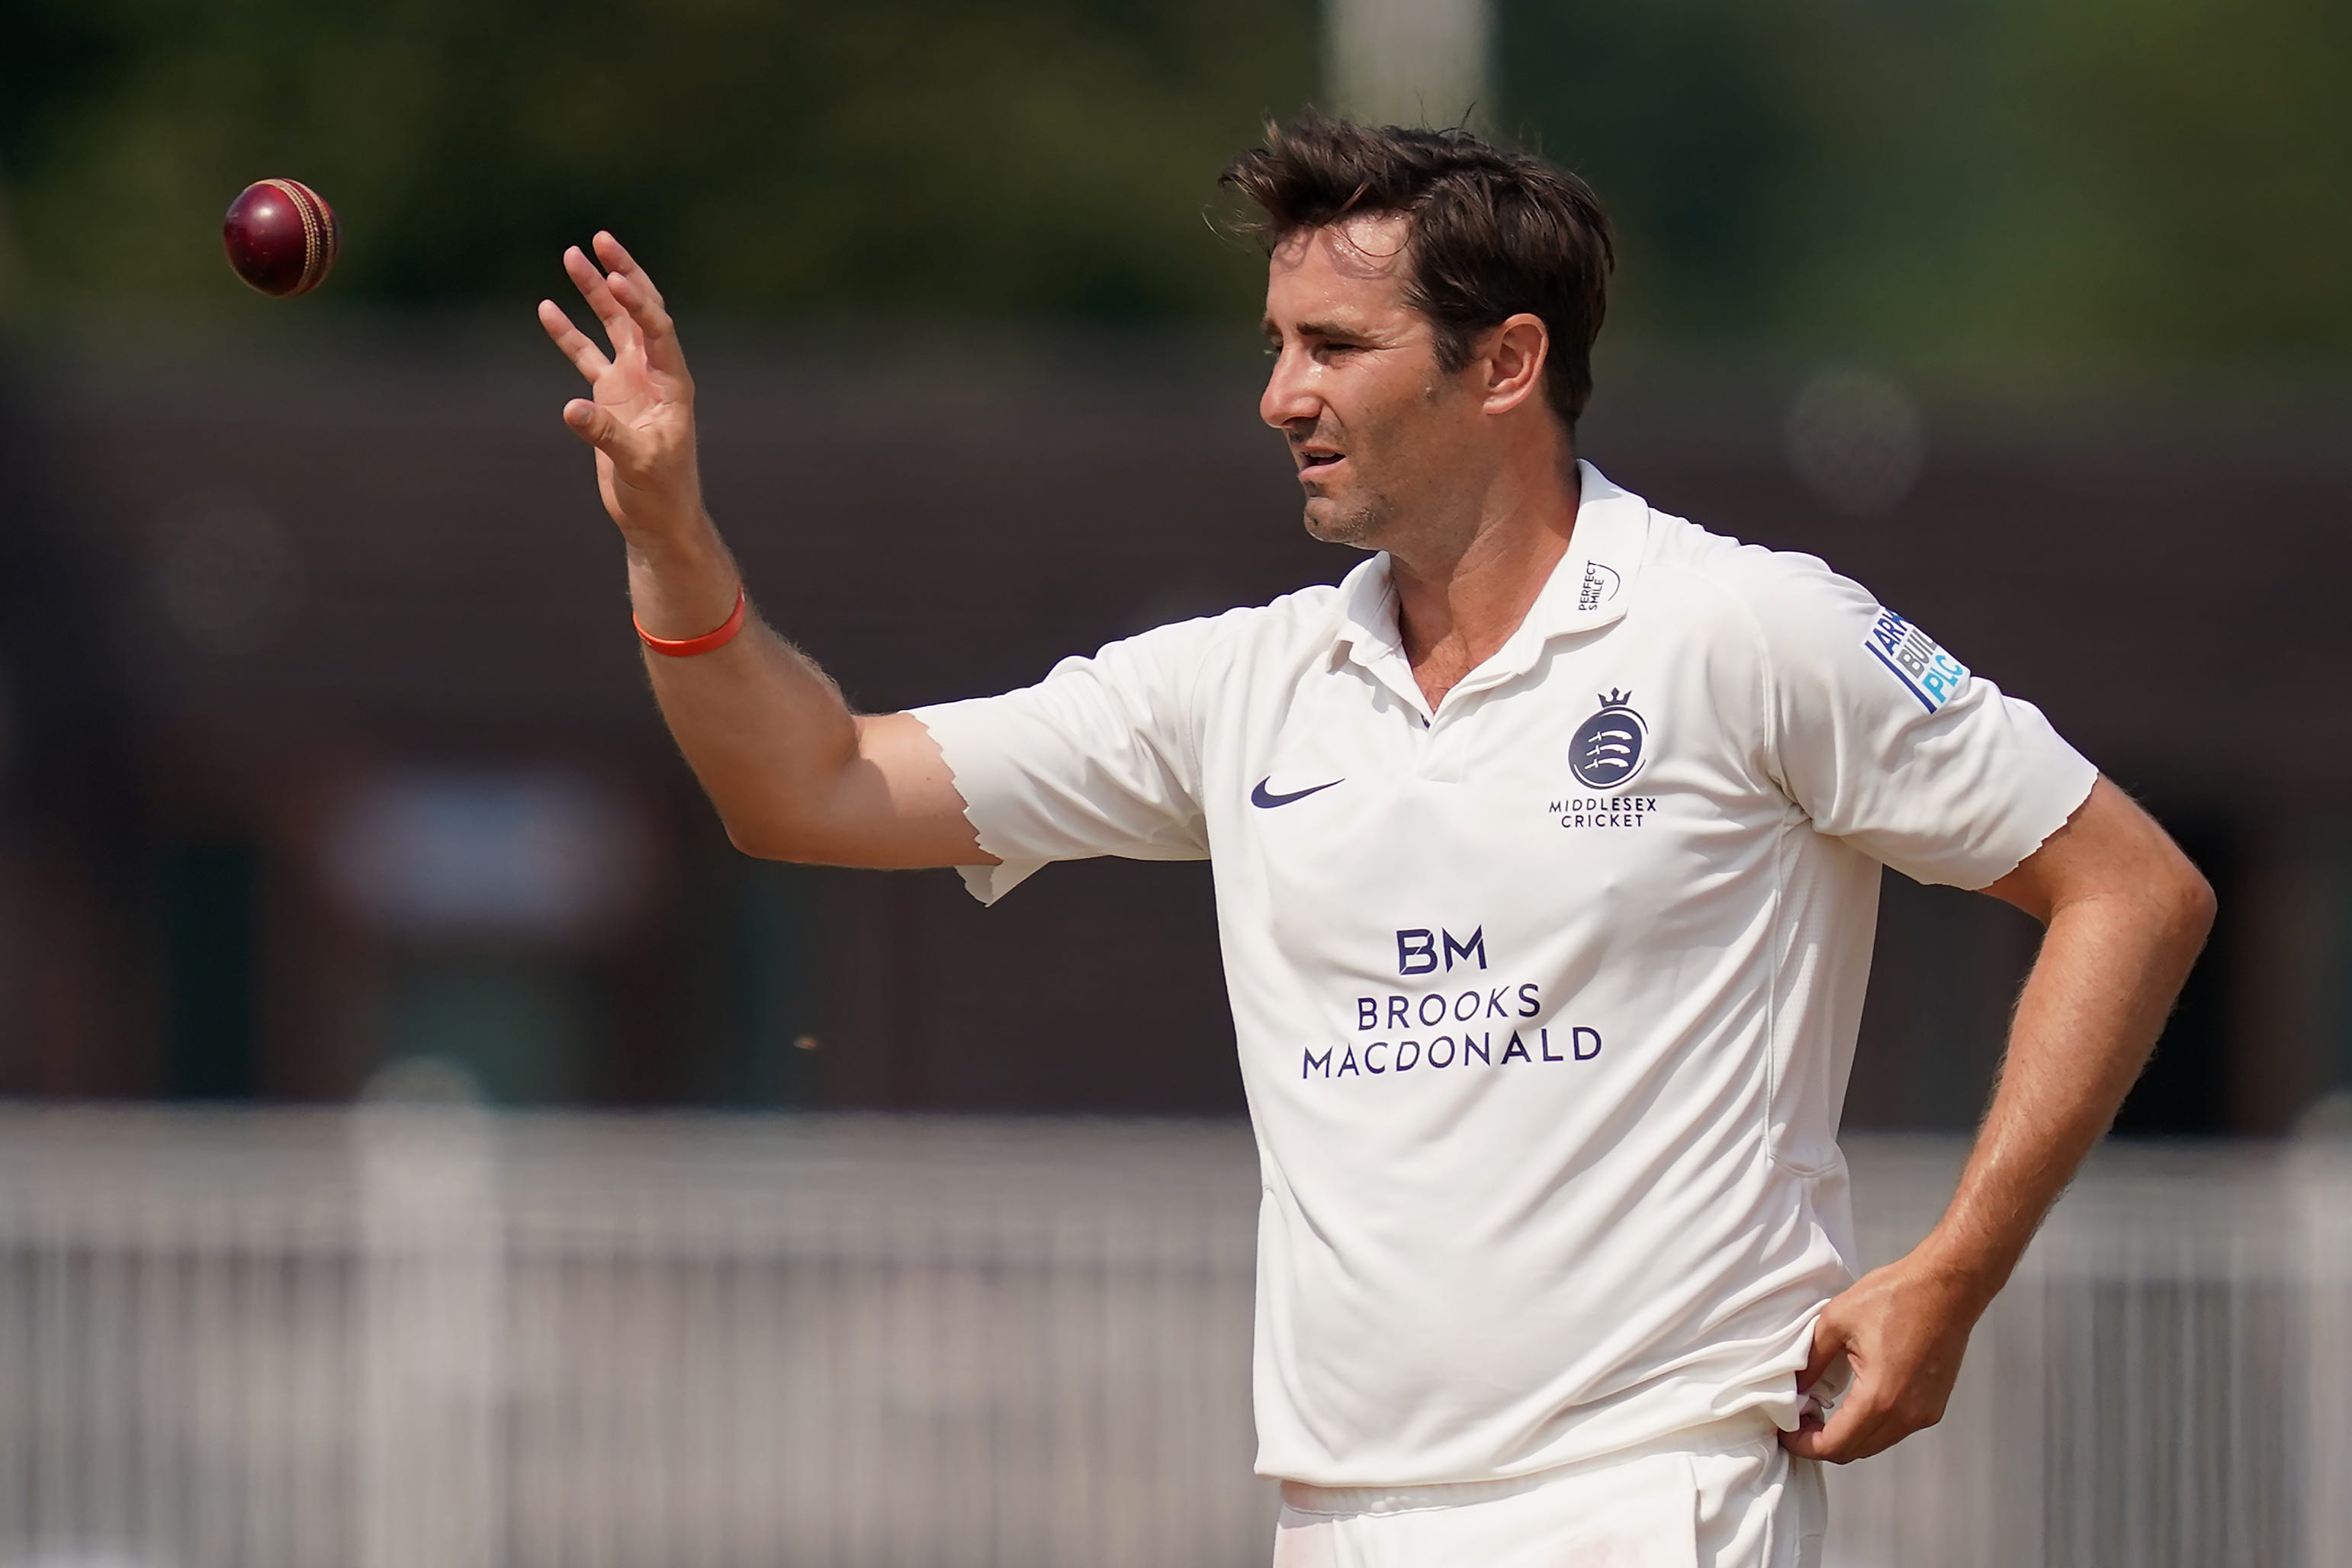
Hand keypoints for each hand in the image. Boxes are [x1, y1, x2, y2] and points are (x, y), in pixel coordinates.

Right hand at [538, 232, 704, 543]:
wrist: (657, 517)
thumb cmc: (660, 493)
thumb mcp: (637, 465)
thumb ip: (606, 435)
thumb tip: (571, 408)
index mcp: (673, 383)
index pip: (658, 329)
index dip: (639, 303)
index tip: (616, 279)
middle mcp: (654, 373)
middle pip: (639, 312)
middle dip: (622, 274)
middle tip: (602, 238)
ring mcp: (631, 381)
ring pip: (611, 326)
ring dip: (594, 293)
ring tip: (571, 255)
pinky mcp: (610, 397)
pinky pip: (586, 355)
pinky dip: (567, 333)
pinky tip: (547, 307)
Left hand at [1778, 1251, 1985, 1462]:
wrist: (1946, 1287)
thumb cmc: (1895, 1297)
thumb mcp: (1836, 1322)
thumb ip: (1811, 1361)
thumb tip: (1794, 1387)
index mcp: (1879, 1398)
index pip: (1835, 1445)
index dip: (1804, 1445)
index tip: (1785, 1432)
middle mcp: (1906, 1415)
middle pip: (1855, 1451)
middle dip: (1821, 1444)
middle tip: (1798, 1420)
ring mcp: (1924, 1413)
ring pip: (1876, 1443)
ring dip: (1846, 1436)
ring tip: (1819, 1412)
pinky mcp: (1933, 1405)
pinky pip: (1895, 1429)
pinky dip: (1869, 1426)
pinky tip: (1852, 1403)